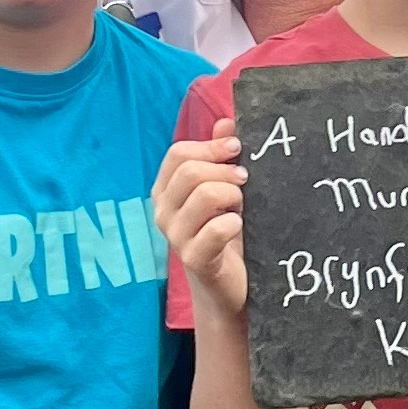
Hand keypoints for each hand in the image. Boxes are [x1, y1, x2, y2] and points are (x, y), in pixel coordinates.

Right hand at [153, 128, 248, 312]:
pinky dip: (235, 223)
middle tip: (244, 182)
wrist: (227, 286)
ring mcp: (175, 237)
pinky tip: (238, 229)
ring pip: (205, 195)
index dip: (211, 146)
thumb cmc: (224, 233)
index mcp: (165, 191)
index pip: (178, 153)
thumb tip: (227, 122)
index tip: (236, 149)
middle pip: (191, 171)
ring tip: (240, 208)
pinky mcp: (194, 259)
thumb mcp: (223, 190)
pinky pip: (218, 228)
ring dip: (233, 196)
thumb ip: (221, 157)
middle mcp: (163, 212)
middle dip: (226, 171)